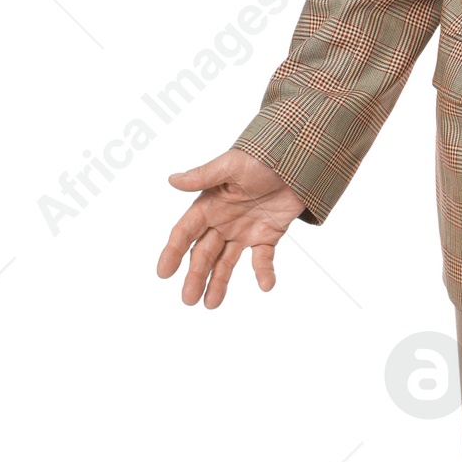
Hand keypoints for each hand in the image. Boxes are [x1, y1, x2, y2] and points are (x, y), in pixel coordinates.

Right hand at [156, 149, 309, 307]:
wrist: (298, 160)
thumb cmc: (261, 157)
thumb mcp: (231, 165)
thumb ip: (203, 176)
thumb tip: (172, 180)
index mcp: (208, 204)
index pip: (185, 232)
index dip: (173, 252)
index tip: (163, 273)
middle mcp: (222, 221)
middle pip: (203, 253)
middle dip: (195, 276)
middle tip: (188, 299)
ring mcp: (244, 230)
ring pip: (226, 262)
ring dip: (219, 282)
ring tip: (210, 305)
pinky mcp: (267, 235)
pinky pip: (263, 259)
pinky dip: (264, 273)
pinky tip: (266, 286)